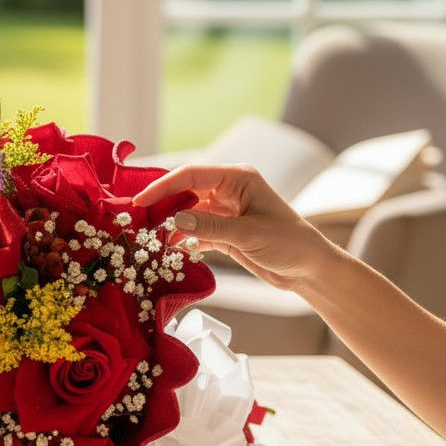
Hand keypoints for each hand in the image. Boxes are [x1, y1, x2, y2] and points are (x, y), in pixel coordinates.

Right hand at [133, 164, 331, 291]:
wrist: (309, 270)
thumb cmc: (290, 243)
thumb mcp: (249, 234)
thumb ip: (211, 227)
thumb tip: (175, 220)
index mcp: (238, 178)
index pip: (192, 175)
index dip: (163, 186)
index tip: (140, 200)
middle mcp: (229, 190)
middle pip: (186, 191)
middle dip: (162, 204)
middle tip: (136, 219)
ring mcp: (226, 211)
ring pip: (188, 212)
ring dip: (170, 224)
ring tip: (148, 237)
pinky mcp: (224, 232)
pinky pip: (195, 231)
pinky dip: (182, 240)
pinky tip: (169, 250)